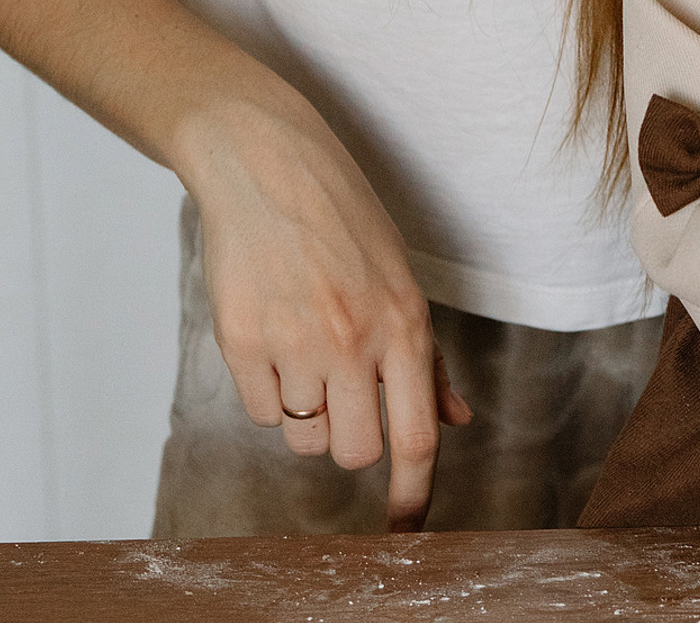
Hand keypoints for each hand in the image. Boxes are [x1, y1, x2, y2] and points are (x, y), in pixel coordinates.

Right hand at [182, 93, 471, 530]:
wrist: (269, 166)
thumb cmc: (343, 220)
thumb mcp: (400, 278)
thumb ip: (425, 359)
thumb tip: (458, 421)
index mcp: (404, 322)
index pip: (415, 435)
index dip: (414, 494)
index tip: (408, 532)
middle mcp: (354, 339)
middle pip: (354, 451)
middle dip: (350, 440)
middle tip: (344, 399)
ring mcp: (295, 343)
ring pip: (303, 436)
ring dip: (308, 413)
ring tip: (307, 350)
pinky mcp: (242, 342)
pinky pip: (260, 412)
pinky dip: (269, 394)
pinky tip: (274, 339)